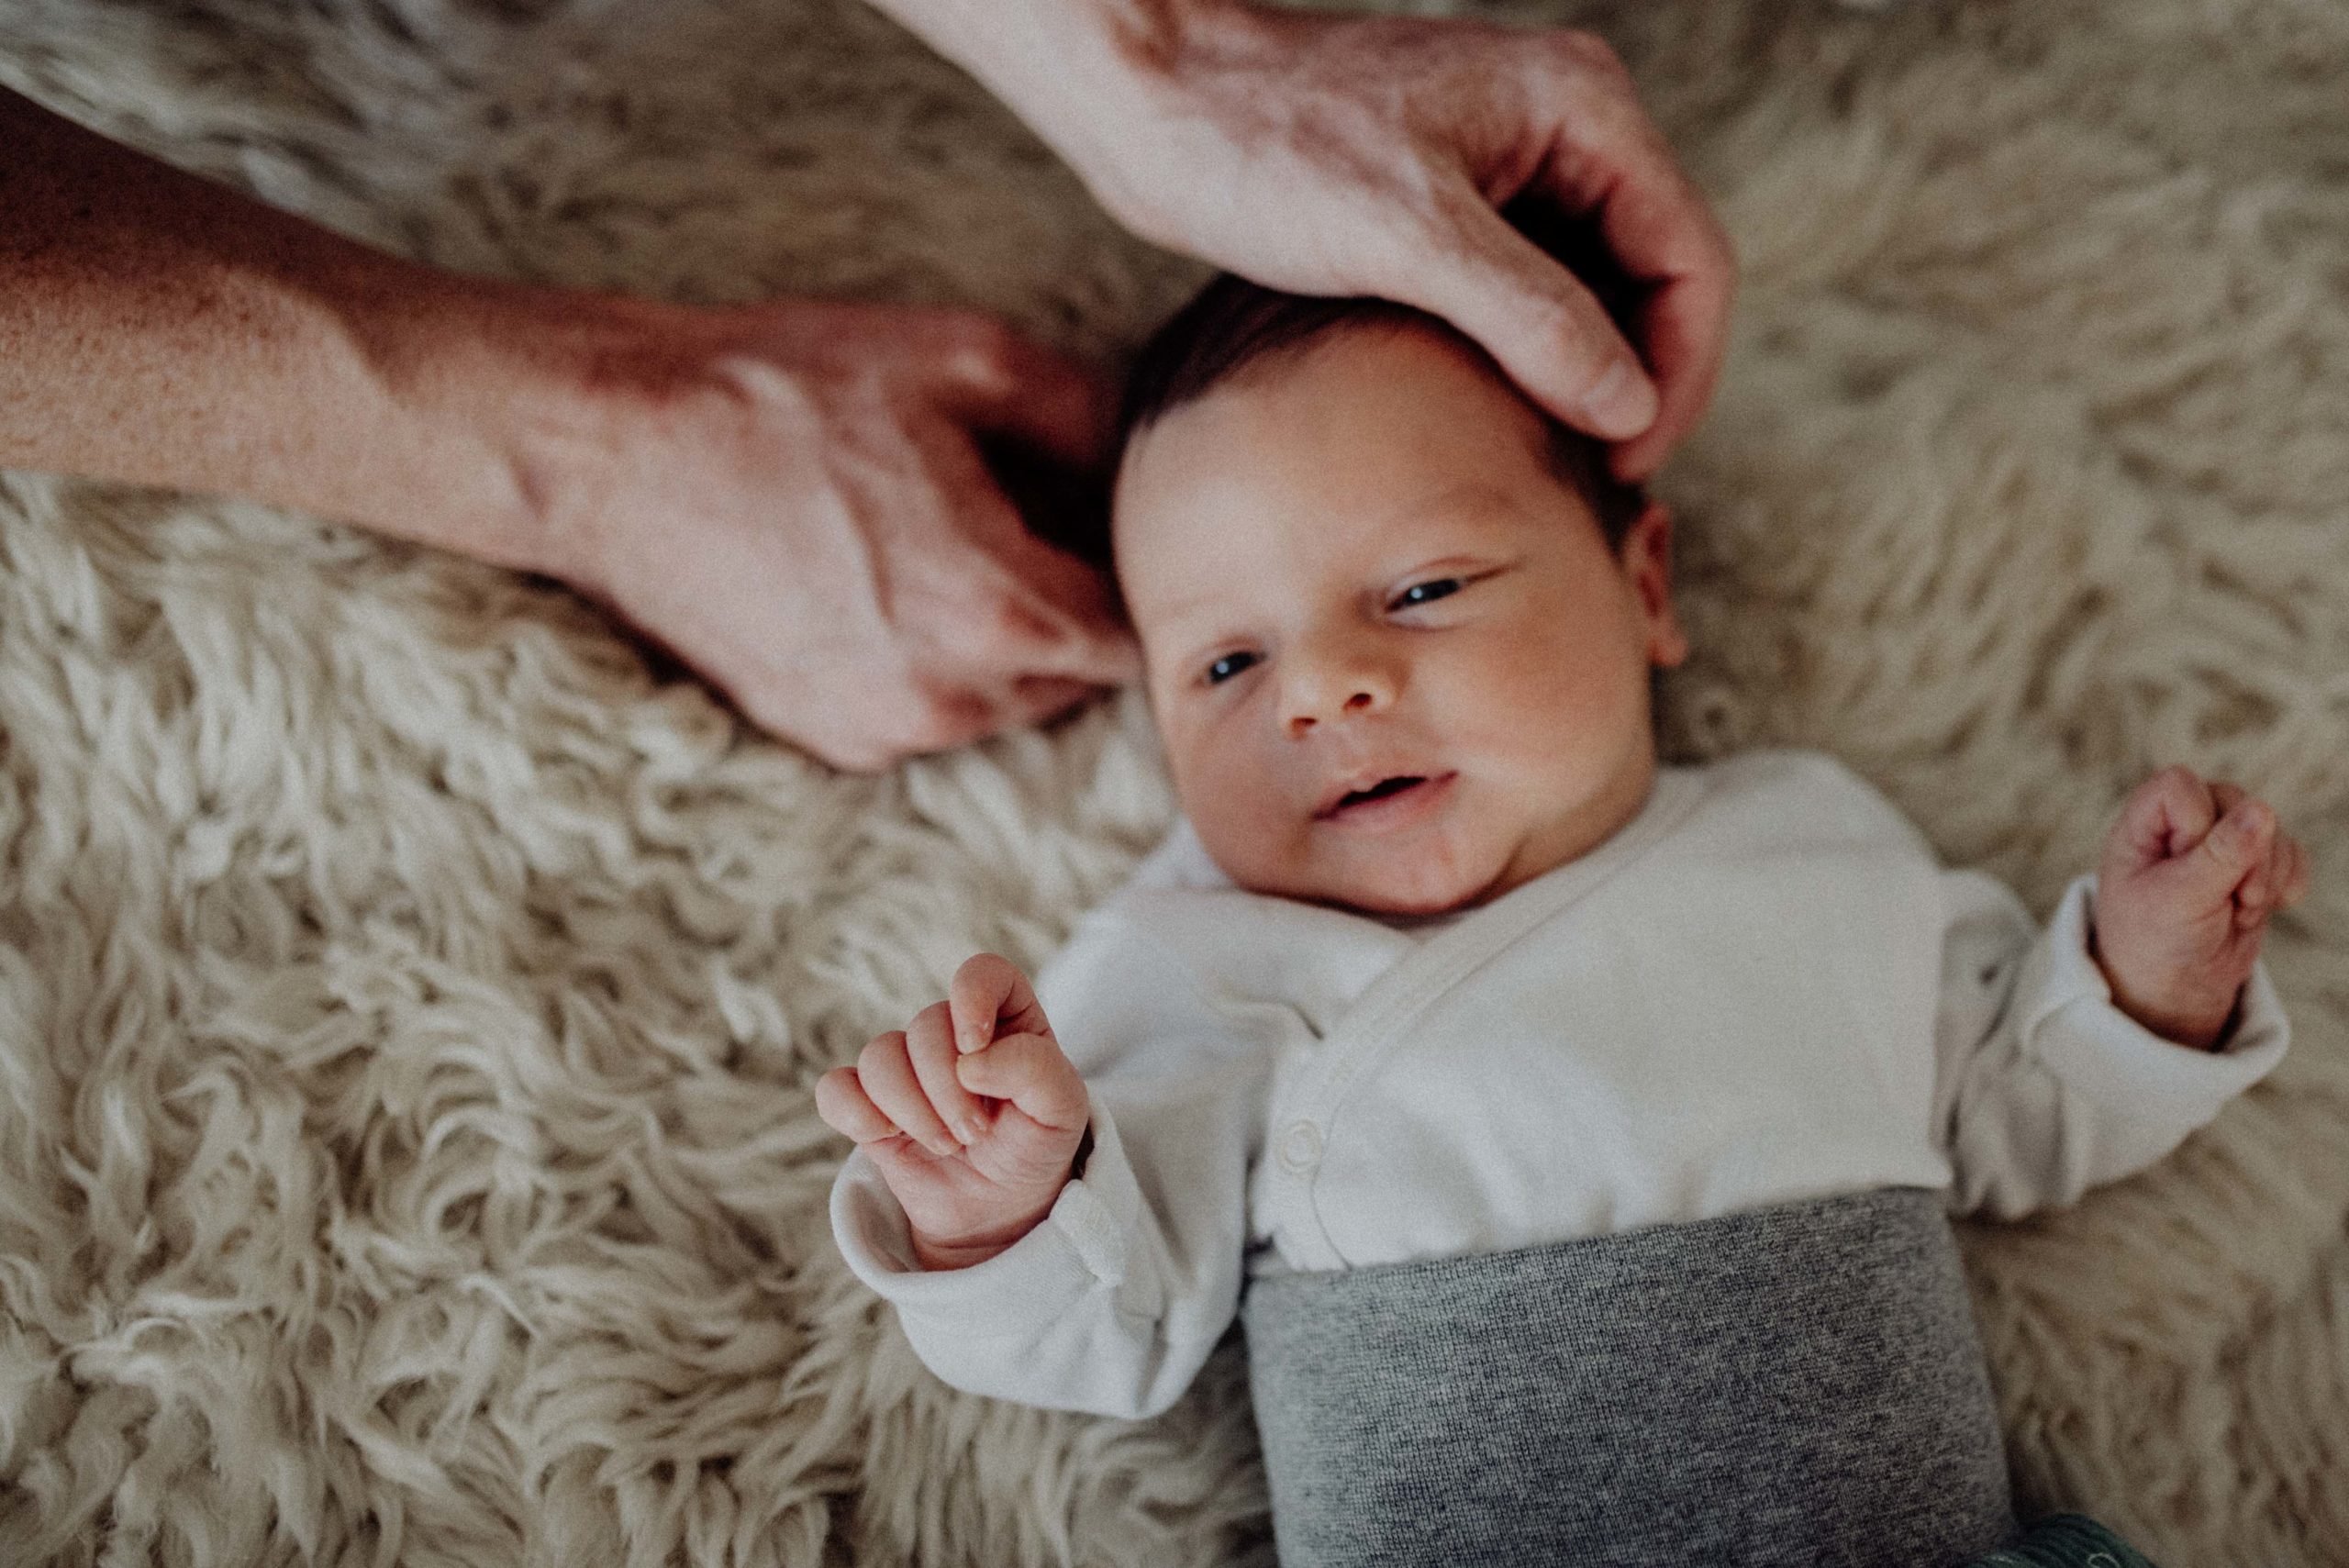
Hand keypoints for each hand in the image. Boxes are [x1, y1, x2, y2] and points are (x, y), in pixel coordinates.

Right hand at [495, 295, 1137, 772]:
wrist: (612, 449)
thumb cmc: (783, 392)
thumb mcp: (965, 359)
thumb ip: (1091, 412)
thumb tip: (1148, 454)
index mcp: (997, 613)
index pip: (1132, 637)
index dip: (1132, 574)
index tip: (1101, 520)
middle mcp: (948, 701)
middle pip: (1075, 677)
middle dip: (1071, 605)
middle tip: (1026, 515)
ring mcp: (880, 732)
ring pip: (1004, 703)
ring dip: (1003, 641)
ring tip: (948, 540)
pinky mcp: (824, 739)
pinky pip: (927, 713)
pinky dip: (932, 663)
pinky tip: (883, 580)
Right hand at [814, 954, 1089, 1269]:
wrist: (1001, 1210)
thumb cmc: (1035, 1147)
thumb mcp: (1062, 1110)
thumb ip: (1034, 1069)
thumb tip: (970, 1061)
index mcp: (1005, 1017)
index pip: (981, 972)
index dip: (971, 998)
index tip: (975, 1047)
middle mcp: (951, 1031)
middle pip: (925, 1026)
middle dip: (948, 1089)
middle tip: (975, 1132)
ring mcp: (906, 1067)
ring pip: (879, 1056)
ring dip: (912, 1110)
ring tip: (946, 1145)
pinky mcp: (868, 1104)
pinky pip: (836, 1089)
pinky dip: (855, 1113)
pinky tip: (885, 1137)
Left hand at [1042, 4, 1733, 480]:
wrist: (1156, 104)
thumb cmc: (1266, 145)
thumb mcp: (1407, 238)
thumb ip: (1531, 317)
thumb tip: (1629, 404)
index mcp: (1580, 107)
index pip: (1690, 257)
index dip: (1677, 373)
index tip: (1627, 462)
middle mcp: (1565, 124)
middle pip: (1655, 277)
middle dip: (1636, 380)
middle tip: (1593, 478)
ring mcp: (1513, 161)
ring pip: (1595, 290)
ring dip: (1583, 373)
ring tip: (1549, 458)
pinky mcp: (1458, 198)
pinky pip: (1531, 287)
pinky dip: (1528, 353)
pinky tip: (1495, 415)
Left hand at [2092, 766, 2310, 1049]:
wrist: (2175, 987)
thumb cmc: (2155, 941)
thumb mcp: (2179, 899)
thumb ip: (2220, 856)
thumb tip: (2263, 810)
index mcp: (2144, 823)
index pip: (2180, 785)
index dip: (2195, 823)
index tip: (2186, 867)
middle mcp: (2182, 822)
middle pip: (2236, 801)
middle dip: (2243, 857)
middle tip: (2228, 899)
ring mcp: (2222, 841)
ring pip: (2270, 828)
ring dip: (2265, 876)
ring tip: (2235, 911)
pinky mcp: (2255, 864)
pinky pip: (2293, 853)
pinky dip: (2286, 884)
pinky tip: (2257, 911)